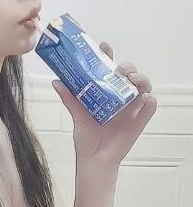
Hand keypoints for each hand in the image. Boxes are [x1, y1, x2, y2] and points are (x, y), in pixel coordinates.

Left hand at [52, 41, 157, 166]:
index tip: (104, 47)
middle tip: (121, 69)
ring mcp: (131, 108)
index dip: (108, 56)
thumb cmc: (86, 138)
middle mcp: (119, 97)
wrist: (94, 160)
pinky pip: (150, 107)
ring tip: (132, 79)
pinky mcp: (139, 121)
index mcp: (104, 92)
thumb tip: (57, 82)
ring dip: (141, 79)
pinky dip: (150, 101)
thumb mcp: (77, 116)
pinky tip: (144, 98)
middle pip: (128, 75)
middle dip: (127, 67)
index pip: (108, 69)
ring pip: (142, 87)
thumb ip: (70, 99)